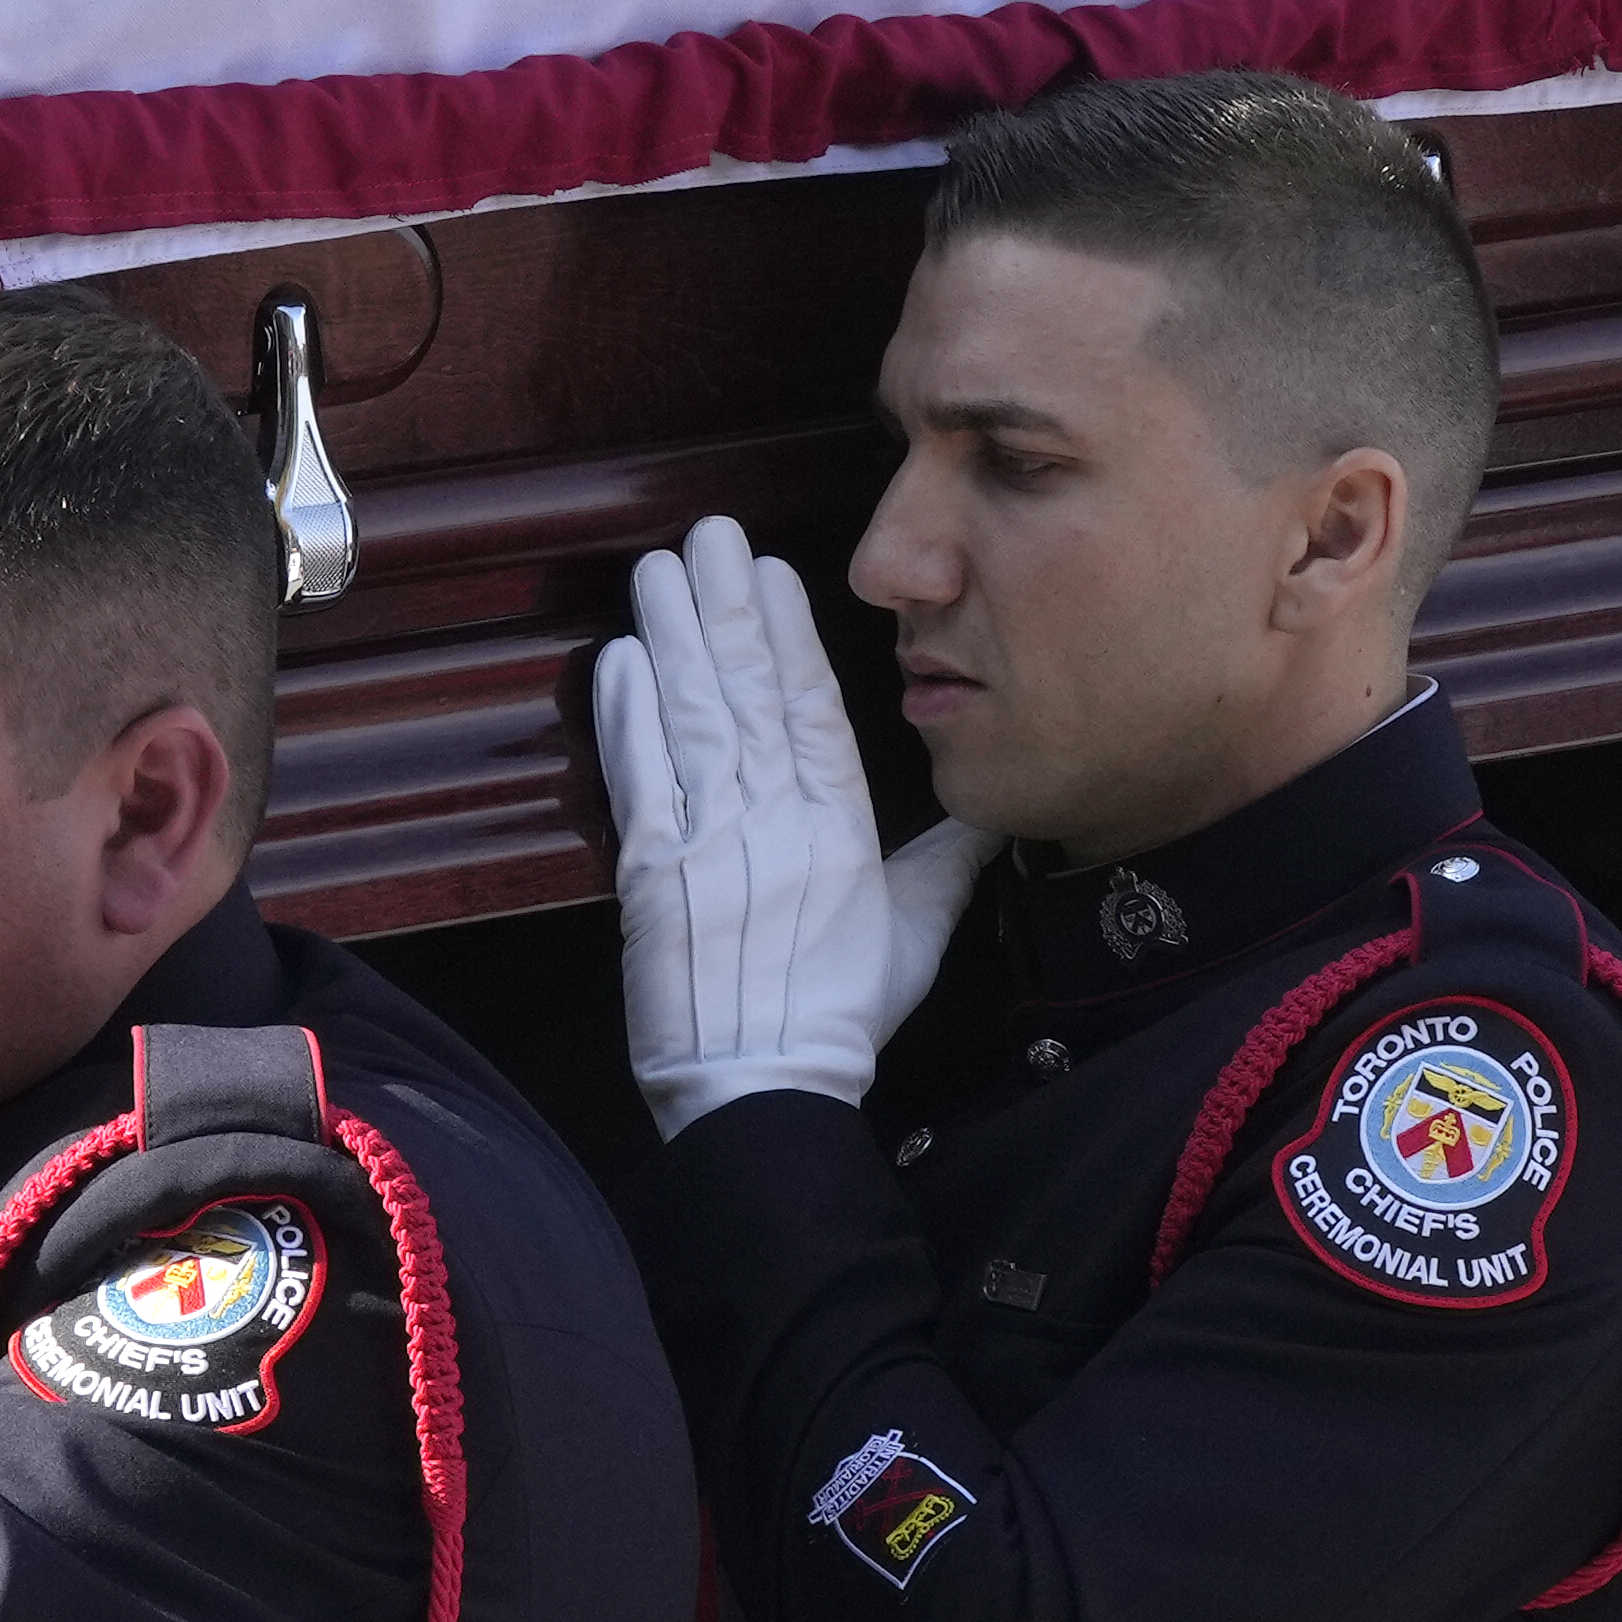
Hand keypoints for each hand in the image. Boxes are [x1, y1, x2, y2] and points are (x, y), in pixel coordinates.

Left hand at [589, 513, 985, 1131]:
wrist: (765, 1087)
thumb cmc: (841, 1016)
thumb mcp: (918, 934)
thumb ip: (951, 861)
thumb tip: (1000, 812)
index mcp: (841, 828)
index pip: (815, 710)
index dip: (790, 638)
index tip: (774, 573)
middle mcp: (777, 820)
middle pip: (749, 694)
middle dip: (727, 607)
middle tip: (708, 534)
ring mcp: (710, 842)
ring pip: (691, 717)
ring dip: (673, 636)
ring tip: (660, 570)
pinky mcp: (652, 875)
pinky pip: (639, 778)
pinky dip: (628, 716)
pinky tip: (621, 659)